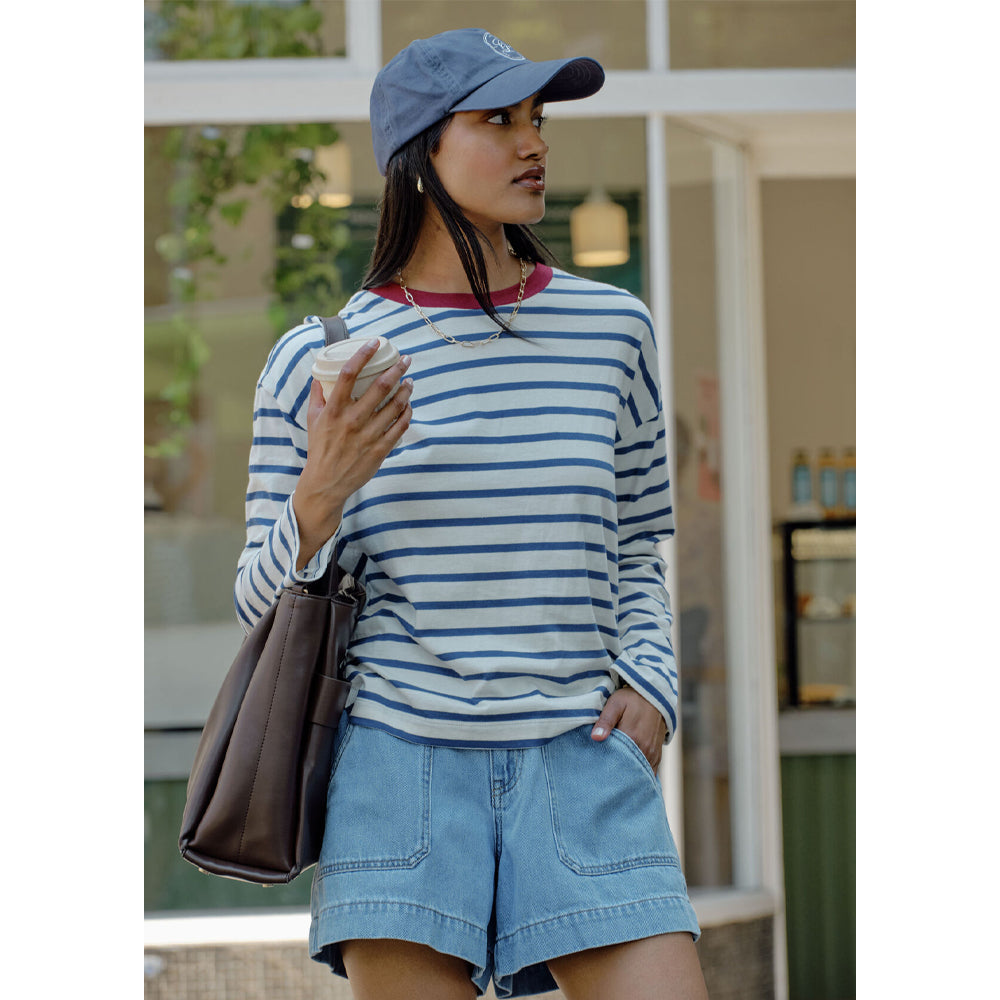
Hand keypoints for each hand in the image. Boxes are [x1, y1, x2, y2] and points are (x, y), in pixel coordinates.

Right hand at [293, 340, 412, 567]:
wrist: (325, 483)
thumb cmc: (319, 448)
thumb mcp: (312, 419)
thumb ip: (317, 395)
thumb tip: (320, 373)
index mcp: (333, 410)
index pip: (347, 374)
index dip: (363, 355)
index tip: (375, 342)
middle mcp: (351, 420)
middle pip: (379, 387)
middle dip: (397, 369)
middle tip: (406, 359)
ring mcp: (367, 435)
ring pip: (395, 406)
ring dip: (406, 391)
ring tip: (410, 382)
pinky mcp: (379, 450)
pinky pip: (400, 427)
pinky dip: (407, 414)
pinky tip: (409, 405)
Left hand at [590, 685, 666, 770]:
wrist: (655, 697)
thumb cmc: (631, 699)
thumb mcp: (616, 704)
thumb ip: (605, 721)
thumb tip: (595, 737)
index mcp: (632, 737)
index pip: (615, 759)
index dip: (603, 764)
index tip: (594, 767)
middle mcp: (644, 749)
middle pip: (626, 769)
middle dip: (614, 774)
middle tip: (601, 776)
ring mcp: (652, 754)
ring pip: (637, 773)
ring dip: (626, 775)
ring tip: (613, 777)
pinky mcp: (657, 756)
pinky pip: (649, 773)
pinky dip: (639, 776)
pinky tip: (628, 777)